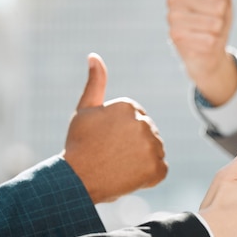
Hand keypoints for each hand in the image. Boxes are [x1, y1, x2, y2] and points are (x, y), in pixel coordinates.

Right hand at [63, 53, 167, 203]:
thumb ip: (96, 82)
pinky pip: (160, 169)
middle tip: (112, 155)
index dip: (121, 132)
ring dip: (142, 159)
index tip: (107, 141)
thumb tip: (94, 56)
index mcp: (128, 106)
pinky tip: (130, 176)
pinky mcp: (157, 168)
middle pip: (147, 133)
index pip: (136, 118)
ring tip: (120, 165)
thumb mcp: (85, 111)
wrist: (76, 180)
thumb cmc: (79, 144)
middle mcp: (144, 123)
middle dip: (133, 144)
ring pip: (155, 150)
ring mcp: (152, 146)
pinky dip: (149, 175)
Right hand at [167, 0, 236, 105]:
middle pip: (216, 5)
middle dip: (221, 14)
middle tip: (212, 19)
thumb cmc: (214, 15)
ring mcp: (171, 17)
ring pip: (212, 22)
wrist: (207, 49)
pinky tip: (204, 43)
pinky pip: (207, 39)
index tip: (215, 0)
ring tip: (208, 30)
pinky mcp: (175, 37)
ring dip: (217, 29)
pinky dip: (211, 43)